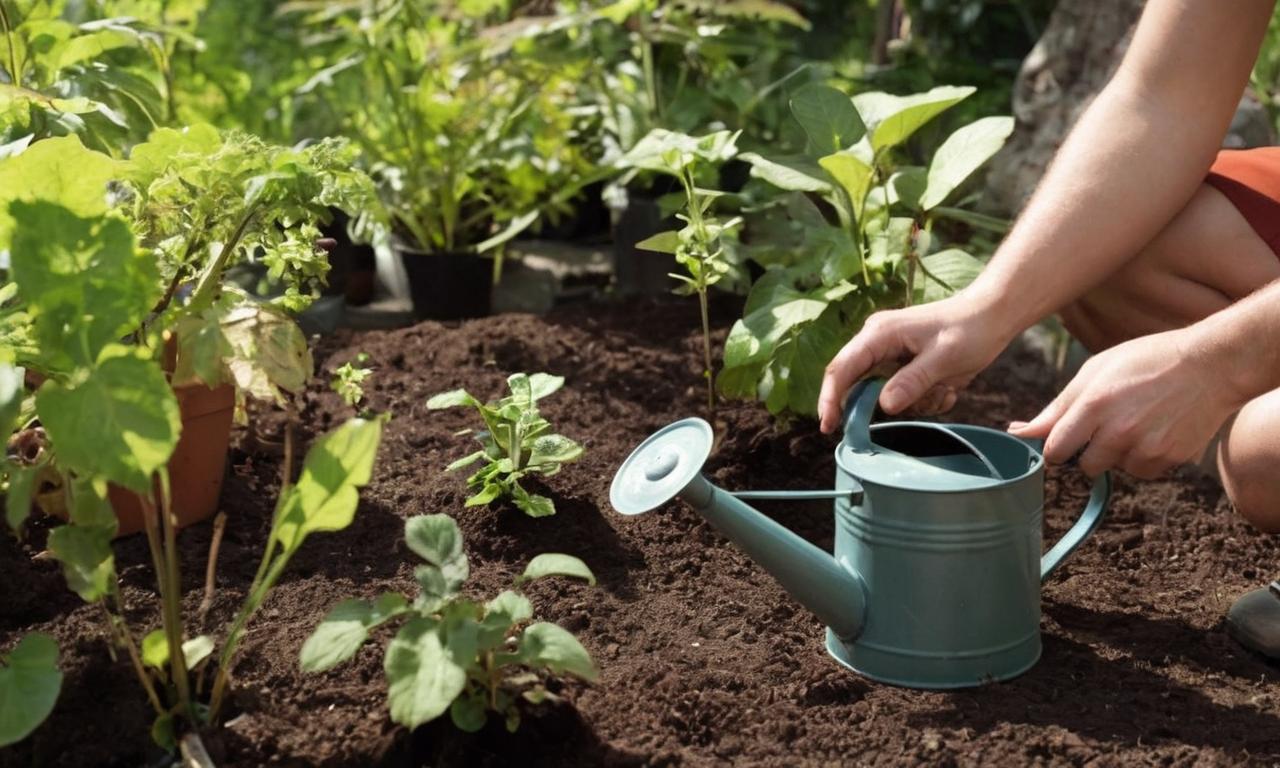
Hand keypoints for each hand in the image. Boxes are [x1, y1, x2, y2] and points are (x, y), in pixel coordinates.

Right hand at [817, 291, 1015, 433]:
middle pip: (855, 383)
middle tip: (889, 421)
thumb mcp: (944, 358)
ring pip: (883, 394)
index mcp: (879, 334)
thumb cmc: (970, 329)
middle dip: (876, 406)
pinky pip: (903, 395)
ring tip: (944, 389)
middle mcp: (878, 343)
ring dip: (914, 402)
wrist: (994, 315)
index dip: (830, 398)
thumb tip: (884, 406)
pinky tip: (949, 388)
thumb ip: (912, 381)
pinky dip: (925, 400)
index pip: (841, 368)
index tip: (828, 427)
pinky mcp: (906, 366)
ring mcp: (891, 355)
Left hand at [1008, 328, 1240, 477]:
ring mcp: (1145, 447)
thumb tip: (1018, 432)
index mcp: (1094, 404)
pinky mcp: (1168, 459)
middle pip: (1083, 465)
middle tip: (1108, 423)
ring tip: (1137, 420)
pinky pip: (1141, 472)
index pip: (1055, 450)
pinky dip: (1143, 458)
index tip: (1064, 439)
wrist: (1211, 364)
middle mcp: (1118, 430)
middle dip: (1088, 450)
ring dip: (1118, 453)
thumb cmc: (1145, 361)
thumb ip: (1056, 408)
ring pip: (1113, 469)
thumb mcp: (1095, 372)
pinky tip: (1155, 430)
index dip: (1056, 447)